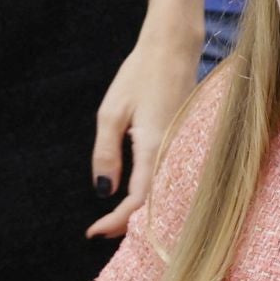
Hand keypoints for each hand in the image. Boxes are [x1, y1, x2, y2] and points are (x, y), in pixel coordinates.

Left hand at [87, 19, 200, 237]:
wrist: (174, 48)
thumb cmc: (140, 75)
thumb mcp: (111, 113)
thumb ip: (106, 153)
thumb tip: (103, 191)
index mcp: (155, 149)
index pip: (137, 202)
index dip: (116, 222)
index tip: (92, 232)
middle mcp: (176, 154)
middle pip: (155, 205)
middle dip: (128, 224)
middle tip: (100, 231)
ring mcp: (184, 149)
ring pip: (165, 194)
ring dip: (142, 212)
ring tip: (114, 222)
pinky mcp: (186, 143)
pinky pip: (172, 179)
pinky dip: (154, 194)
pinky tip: (136, 197)